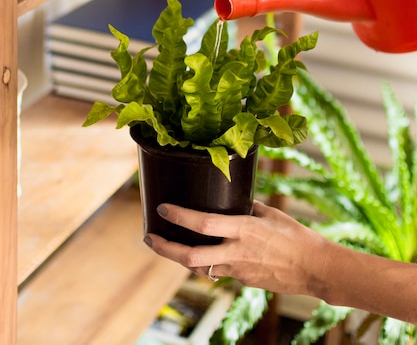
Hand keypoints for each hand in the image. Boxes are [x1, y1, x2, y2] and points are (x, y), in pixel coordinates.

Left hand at [144, 200, 328, 296]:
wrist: (314, 268)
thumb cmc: (295, 235)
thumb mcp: (270, 213)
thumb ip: (247, 208)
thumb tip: (233, 200)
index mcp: (243, 229)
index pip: (203, 225)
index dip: (179, 217)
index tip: (163, 208)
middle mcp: (236, 252)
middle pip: (190, 256)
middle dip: (165, 247)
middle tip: (149, 237)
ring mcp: (238, 270)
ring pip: (199, 268)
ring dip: (179, 257)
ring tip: (165, 245)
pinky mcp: (242, 281)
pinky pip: (217, 272)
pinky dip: (205, 264)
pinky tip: (201, 255)